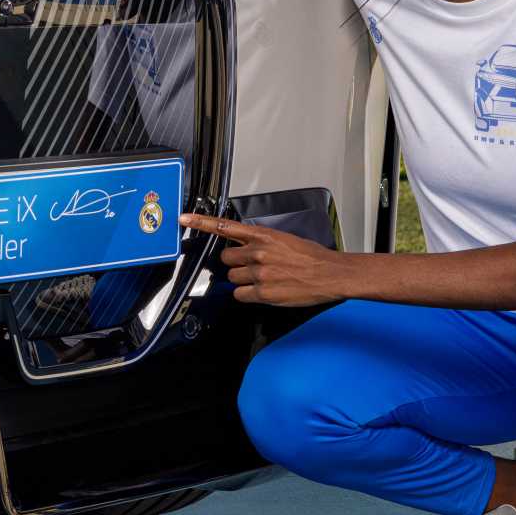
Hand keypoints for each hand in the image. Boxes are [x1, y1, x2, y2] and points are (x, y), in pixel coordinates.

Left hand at [181, 213, 347, 307]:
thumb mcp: (285, 239)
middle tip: (253, 266)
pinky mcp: (262, 293)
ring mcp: (259, 273)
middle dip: (236, 263)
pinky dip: (248, 294)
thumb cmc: (312, 257)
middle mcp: (258, 252)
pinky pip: (240, 294)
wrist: (330, 274)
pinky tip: (263, 291)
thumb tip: (247, 247)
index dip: (201, 222)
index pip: (225, 226)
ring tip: (264, 278)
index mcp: (263, 235)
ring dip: (243, 279)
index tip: (185, 219)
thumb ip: (262, 241)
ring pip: (232, 277)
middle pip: (226, 258)